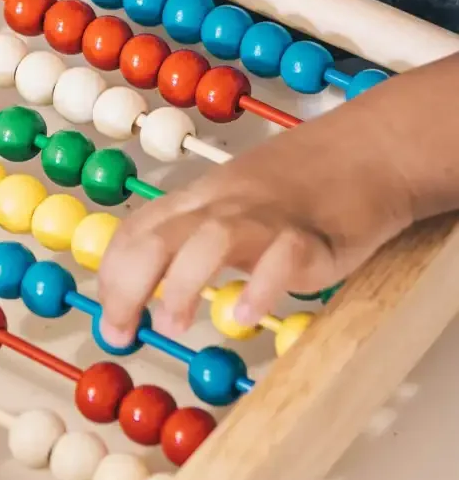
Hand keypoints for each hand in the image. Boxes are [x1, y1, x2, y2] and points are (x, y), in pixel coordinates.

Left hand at [97, 113, 414, 344]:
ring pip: (211, 239)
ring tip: (172, 324)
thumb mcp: (237, 204)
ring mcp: (268, 216)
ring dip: (182, 283)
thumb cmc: (302, 183)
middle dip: (127, 286)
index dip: (112, 276)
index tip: (109, 321)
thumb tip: (157, 289)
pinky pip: (282, 256)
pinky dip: (261, 285)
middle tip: (119, 331)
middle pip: (159, 235)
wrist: (369, 148)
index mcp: (202, 198)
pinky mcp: (314, 234)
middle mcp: (224, 203)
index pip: (138, 231)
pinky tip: (247, 315)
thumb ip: (201, 240)